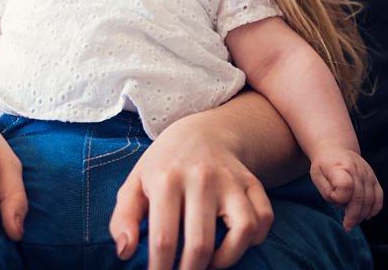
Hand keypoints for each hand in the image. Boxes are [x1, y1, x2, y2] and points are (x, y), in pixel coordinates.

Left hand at [109, 111, 273, 269]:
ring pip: (242, 231)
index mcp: (166, 178)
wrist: (201, 132)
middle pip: (200, 244)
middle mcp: (201, 177)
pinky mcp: (252, 182)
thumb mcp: (135, 184)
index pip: (164, 239)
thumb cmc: (164, 166)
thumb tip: (124, 252)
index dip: (160, 269)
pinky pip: (264, 218)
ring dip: (226, 260)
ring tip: (208, 263)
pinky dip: (256, 238)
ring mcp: (230, 179)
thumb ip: (123, 218)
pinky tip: (235, 242)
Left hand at [310, 147, 382, 230]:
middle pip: (359, 197)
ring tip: (353, 221)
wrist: (334, 149)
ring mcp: (368, 173)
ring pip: (371, 200)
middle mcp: (357, 168)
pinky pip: (379, 197)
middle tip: (347, 226)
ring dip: (362, 215)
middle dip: (353, 216)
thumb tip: (341, 202)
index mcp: (340, 166)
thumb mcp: (317, 176)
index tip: (332, 198)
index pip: (345, 186)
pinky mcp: (374, 178)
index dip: (339, 198)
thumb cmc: (324, 166)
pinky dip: (374, 209)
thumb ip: (327, 191)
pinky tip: (365, 215)